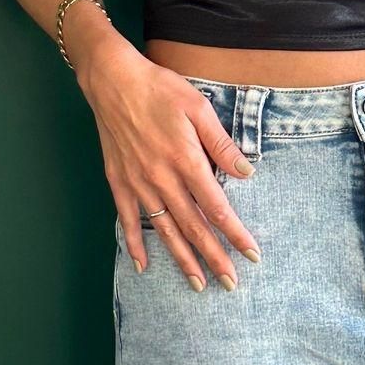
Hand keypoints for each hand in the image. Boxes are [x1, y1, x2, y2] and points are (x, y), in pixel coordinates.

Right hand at [77, 39, 262, 291]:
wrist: (113, 80)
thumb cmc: (160, 89)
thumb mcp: (199, 108)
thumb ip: (222, 145)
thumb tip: (247, 173)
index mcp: (186, 161)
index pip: (217, 208)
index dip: (236, 234)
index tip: (252, 255)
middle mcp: (162, 179)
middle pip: (193, 227)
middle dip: (214, 258)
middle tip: (231, 284)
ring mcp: (138, 183)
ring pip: (164, 230)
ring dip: (182, 259)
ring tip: (198, 284)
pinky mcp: (119, 182)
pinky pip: (129, 220)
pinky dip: (136, 244)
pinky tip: (144, 266)